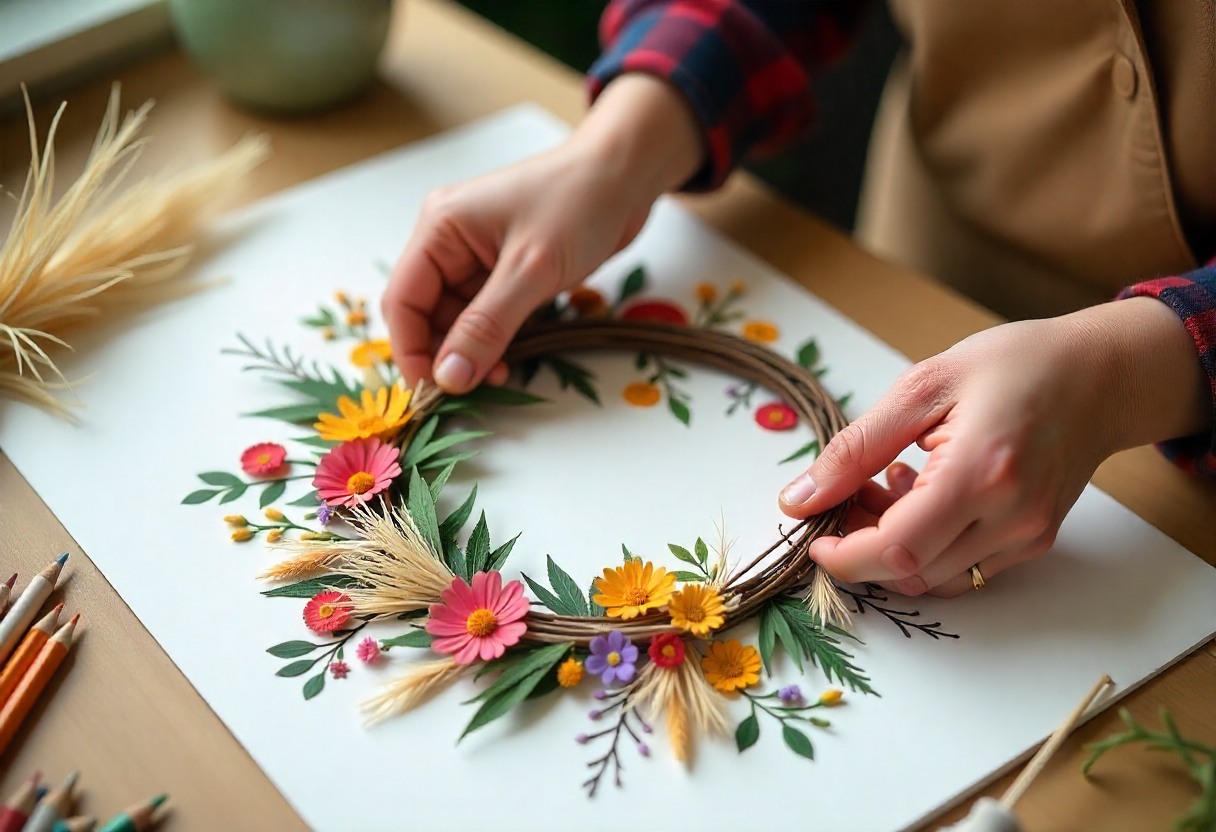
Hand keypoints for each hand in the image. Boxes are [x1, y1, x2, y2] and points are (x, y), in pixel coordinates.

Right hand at [383, 74, 703, 392]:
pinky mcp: (506, 269)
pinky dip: (496, 338)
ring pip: (458, 318)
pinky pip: (487, 314)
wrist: (626, 176)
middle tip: (476, 388)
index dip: (411, 350)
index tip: (433, 392)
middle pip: (426, 313)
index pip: (402, 301)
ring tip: (501, 374)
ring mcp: (478, 255)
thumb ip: (487, 326)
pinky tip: (513, 356)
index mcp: (440, 228)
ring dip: (474, 350)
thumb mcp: (530, 270)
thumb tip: (449, 377)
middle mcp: (450, 241)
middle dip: (446, 353)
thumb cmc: (579, 204)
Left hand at [778, 298, 1210, 596]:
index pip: (897, 549)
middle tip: (850, 493)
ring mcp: (1028, 536)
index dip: (845, 556)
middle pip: (911, 571)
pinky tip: (923, 494)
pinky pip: (963, 569)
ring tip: (889, 484)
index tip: (815, 537)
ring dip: (893, 548)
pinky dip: (927, 547)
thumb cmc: (1016, 365)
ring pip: (934, 578)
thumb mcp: (922, 386)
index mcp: (981, 471)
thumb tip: (799, 498)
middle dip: (862, 546)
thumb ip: (856, 448)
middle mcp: (1012, 517)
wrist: (1100, 374)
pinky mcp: (1034, 542)